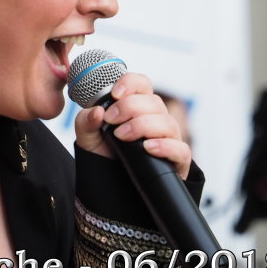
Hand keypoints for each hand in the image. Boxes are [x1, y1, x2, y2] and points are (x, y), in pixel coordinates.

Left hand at [74, 72, 191, 178]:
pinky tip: (148, 148)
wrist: (113, 184)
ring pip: (167, 122)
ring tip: (122, 136)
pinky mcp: (176, 159)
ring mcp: (169, 138)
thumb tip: (96, 112)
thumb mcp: (88, 136)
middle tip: (110, 120)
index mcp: (137, 105)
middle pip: (153, 102)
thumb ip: (86, 122)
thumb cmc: (106, 152)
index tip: (115, 94)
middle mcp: (156, 118)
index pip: (142, 83)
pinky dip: (165, 146)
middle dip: (130, 107)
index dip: (130, 83)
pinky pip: (180, 149)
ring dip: (143, 126)